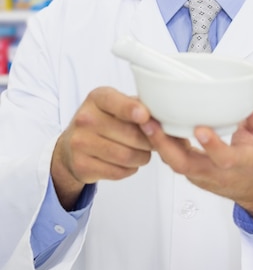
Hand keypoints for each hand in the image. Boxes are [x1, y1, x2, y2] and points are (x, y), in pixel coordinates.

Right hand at [51, 87, 152, 209]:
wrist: (71, 146)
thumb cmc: (105, 121)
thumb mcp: (117, 105)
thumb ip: (139, 106)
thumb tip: (163, 118)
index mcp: (97, 98)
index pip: (116, 102)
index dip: (132, 110)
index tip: (145, 116)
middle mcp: (85, 118)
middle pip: (130, 135)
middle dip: (149, 141)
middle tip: (153, 142)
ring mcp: (80, 143)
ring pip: (127, 156)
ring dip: (142, 157)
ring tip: (142, 152)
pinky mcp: (81, 165)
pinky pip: (118, 171)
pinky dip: (130, 168)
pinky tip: (127, 162)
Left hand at [142, 89, 252, 230]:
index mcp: (238, 164)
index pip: (223, 159)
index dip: (212, 145)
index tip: (201, 129)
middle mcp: (215, 173)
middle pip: (185, 164)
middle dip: (165, 144)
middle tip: (151, 123)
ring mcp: (199, 175)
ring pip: (173, 162)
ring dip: (157, 143)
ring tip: (144, 120)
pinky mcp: (190, 172)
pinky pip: (172, 159)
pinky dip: (160, 144)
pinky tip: (150, 125)